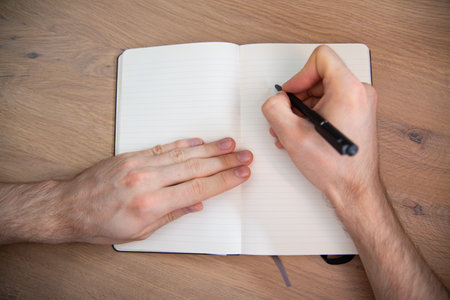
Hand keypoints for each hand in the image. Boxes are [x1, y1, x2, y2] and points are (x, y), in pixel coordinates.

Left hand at [0, 137, 251, 244]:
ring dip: (209, 149)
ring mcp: (139, 164)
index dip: (224, 181)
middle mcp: (147, 181)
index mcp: (151, 204)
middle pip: (196, 168)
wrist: (69, 207)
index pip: (198, 189)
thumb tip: (195, 203)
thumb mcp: (140, 232)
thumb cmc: (100, 224)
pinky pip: (162, 147)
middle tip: (244, 156)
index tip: (241, 174)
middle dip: (225, 161)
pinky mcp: (131, 155)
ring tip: (229, 144)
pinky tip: (198, 141)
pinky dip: (183, 143)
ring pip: (183, 154)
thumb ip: (171, 214)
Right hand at [262, 45, 378, 211]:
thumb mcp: (291, 134)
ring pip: (322, 91)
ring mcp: (361, 103)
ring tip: (292, 130)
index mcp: (349, 90)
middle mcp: (360, 92)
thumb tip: (275, 100)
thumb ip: (274, 108)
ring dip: (302, 109)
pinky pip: (330, 103)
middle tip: (288, 117)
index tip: (291, 94)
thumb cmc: (334, 167)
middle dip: (298, 97)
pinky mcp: (358, 114)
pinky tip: (303, 133)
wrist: (354, 189)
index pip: (321, 57)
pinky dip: (313, 115)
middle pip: (319, 76)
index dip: (299, 75)